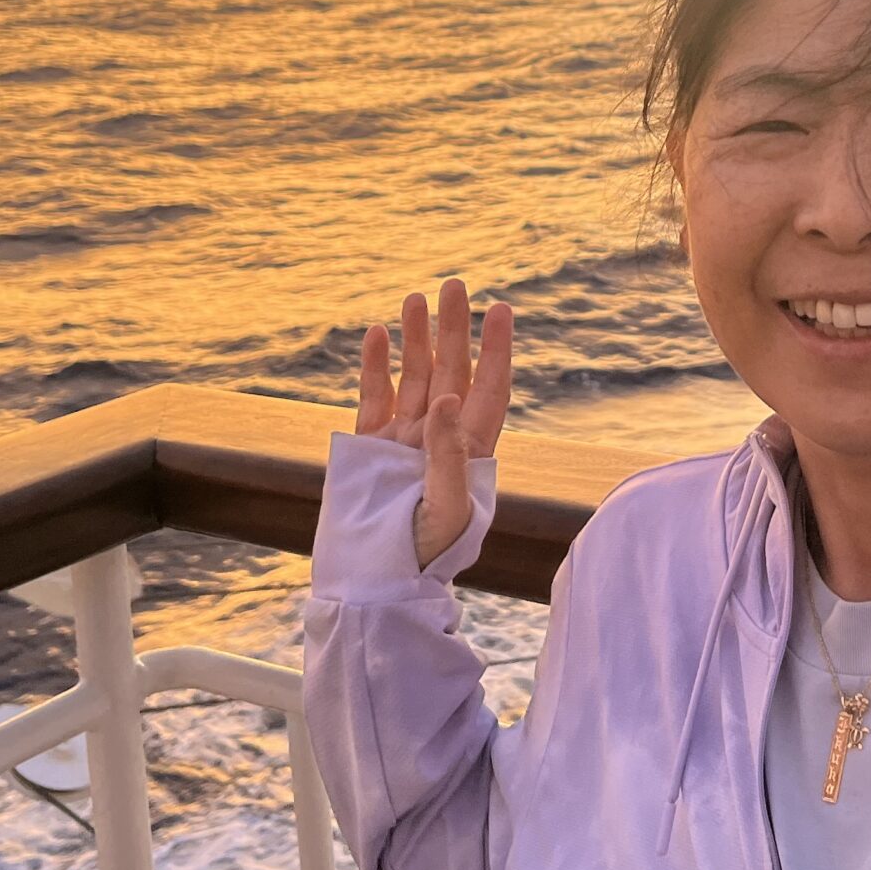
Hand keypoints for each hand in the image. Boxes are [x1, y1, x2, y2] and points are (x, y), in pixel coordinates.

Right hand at [355, 276, 514, 569]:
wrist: (376, 584)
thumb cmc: (425, 555)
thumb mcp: (448, 507)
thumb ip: (448, 453)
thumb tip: (449, 397)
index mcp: (471, 451)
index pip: (490, 388)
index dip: (497, 349)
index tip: (501, 308)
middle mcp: (441, 438)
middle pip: (453, 372)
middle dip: (454, 329)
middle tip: (454, 285)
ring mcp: (404, 440)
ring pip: (414, 377)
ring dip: (415, 339)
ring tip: (414, 298)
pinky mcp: (370, 448)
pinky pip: (374, 398)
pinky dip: (374, 367)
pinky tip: (376, 335)